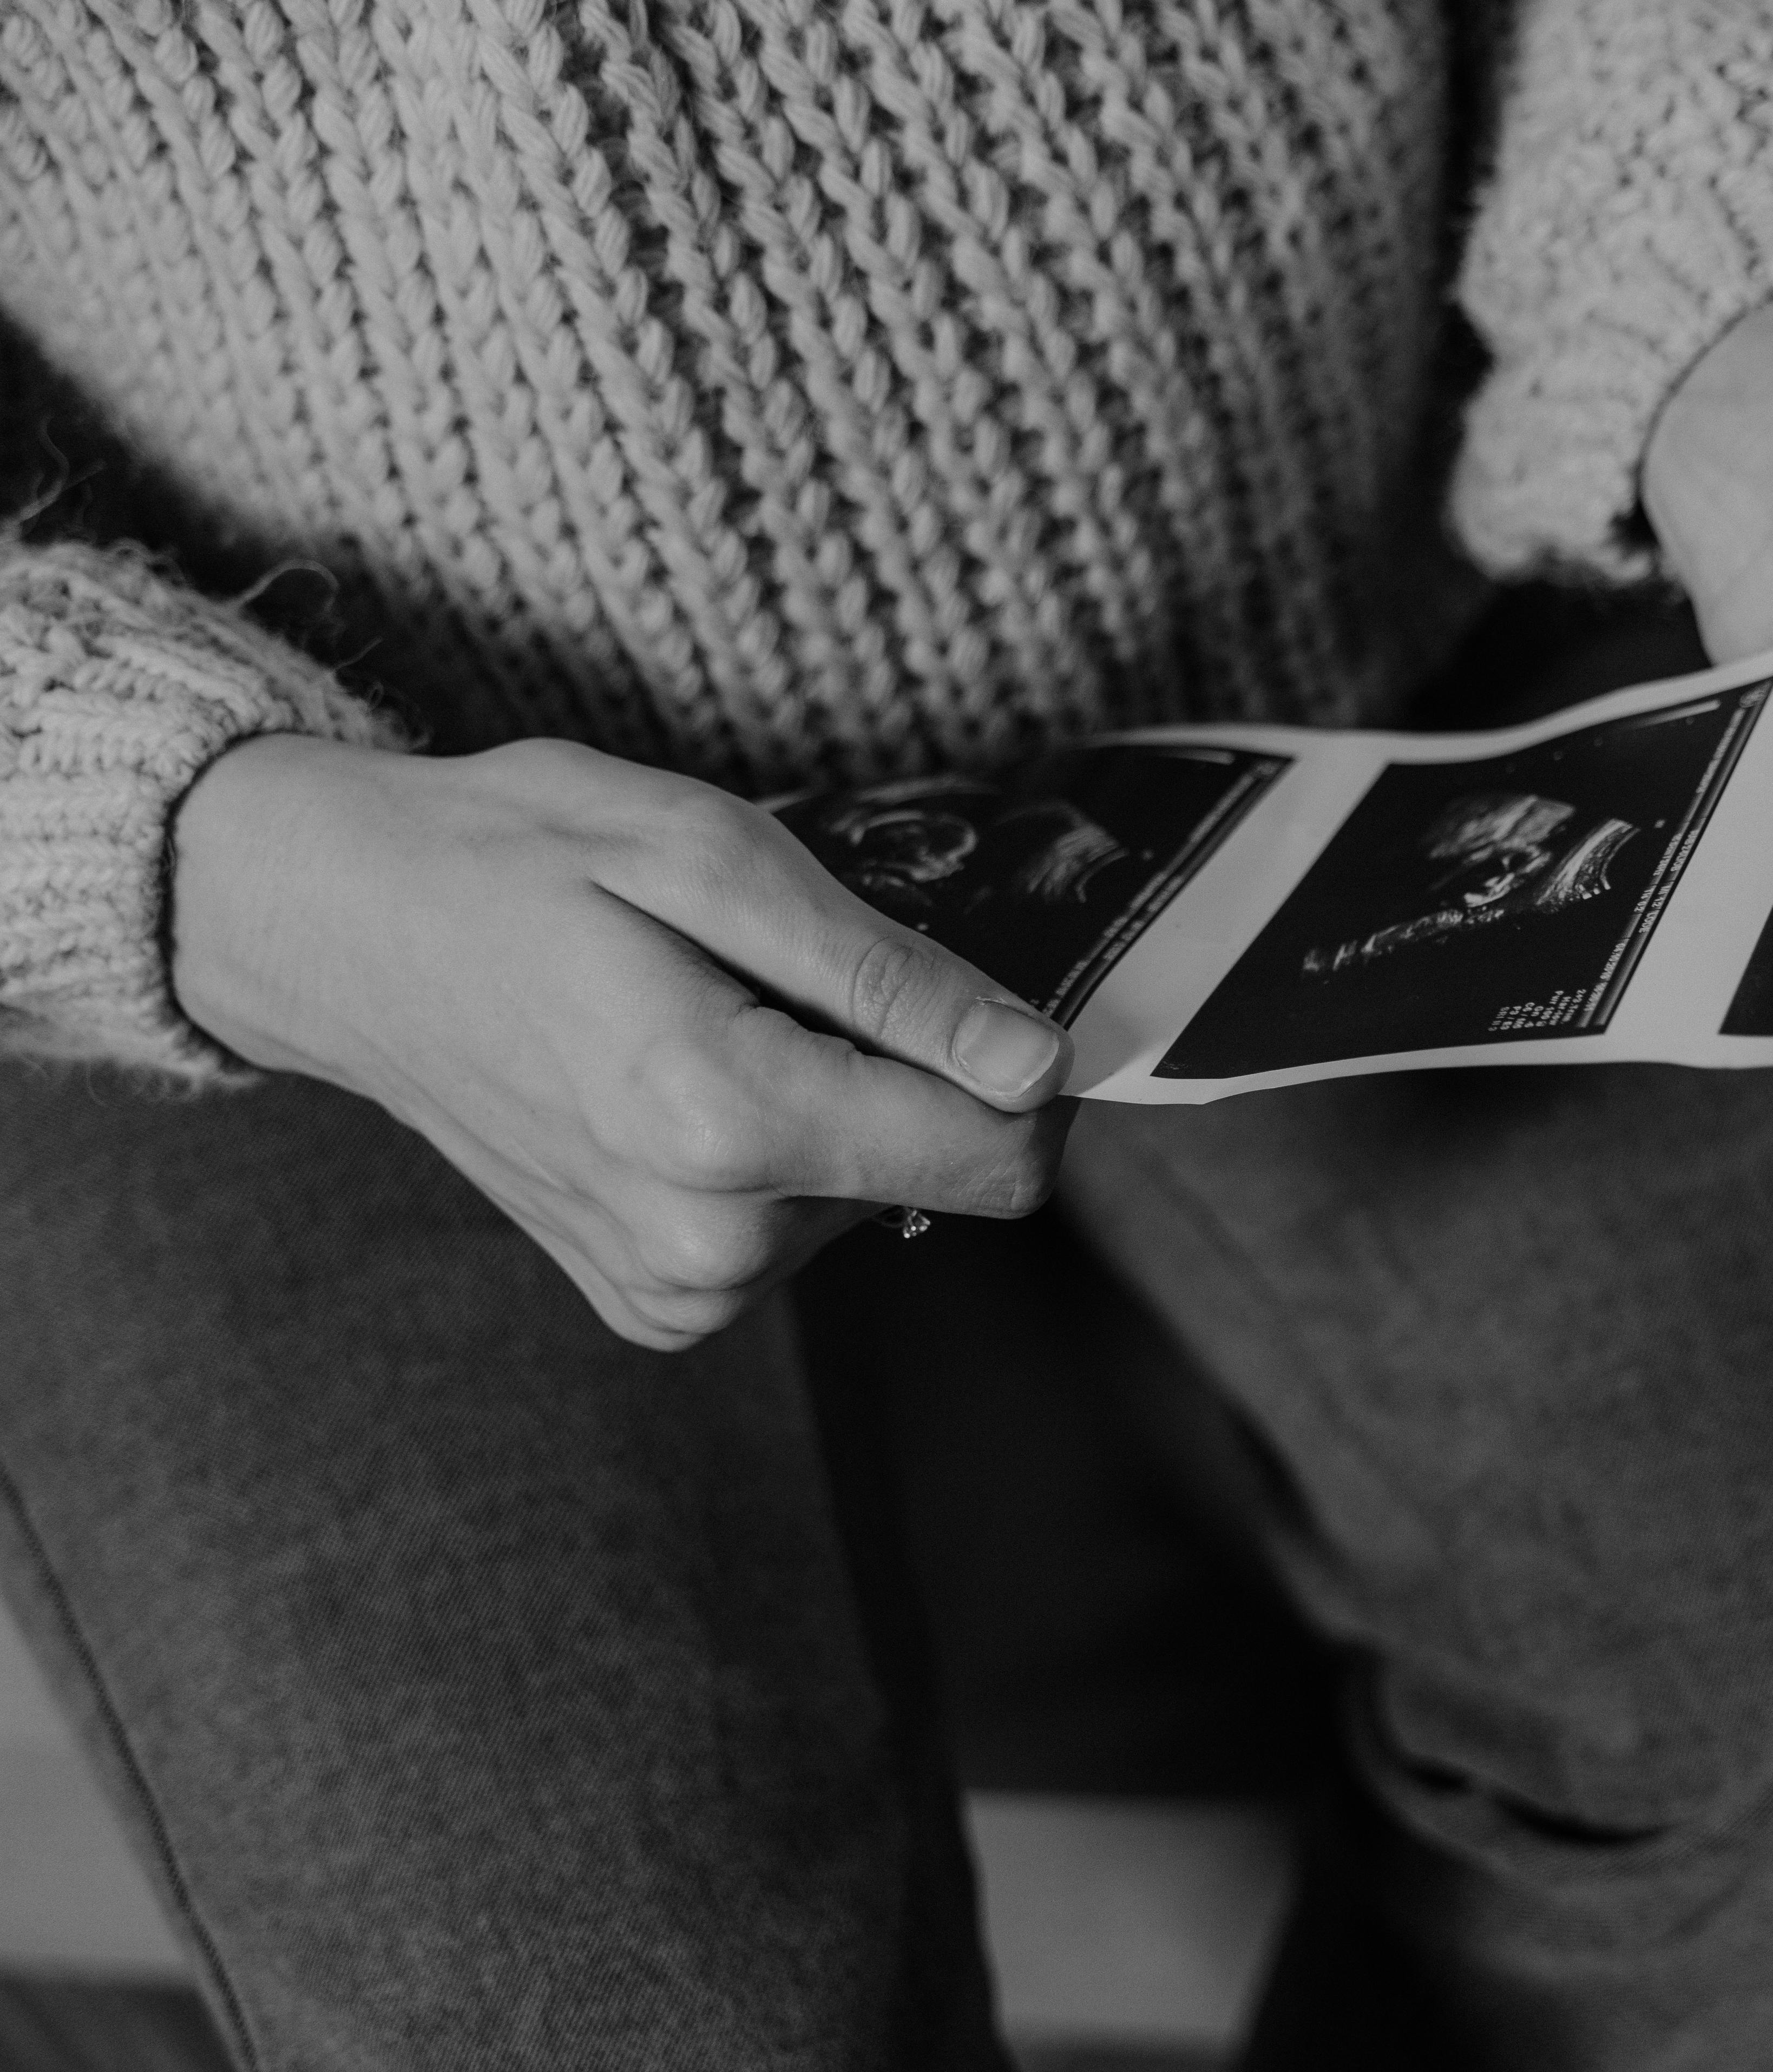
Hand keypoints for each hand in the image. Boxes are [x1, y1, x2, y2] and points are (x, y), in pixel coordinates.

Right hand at [171, 735, 1078, 1348]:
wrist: (344, 928)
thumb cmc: (522, 859)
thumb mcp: (717, 859)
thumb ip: (895, 981)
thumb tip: (1040, 1065)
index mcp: (728, 1125)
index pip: (1003, 1155)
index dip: (1030, 1068)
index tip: (981, 988)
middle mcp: (710, 1242)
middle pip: (942, 1172)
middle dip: (906, 1069)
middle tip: (778, 975)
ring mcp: (676, 1288)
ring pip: (871, 1197)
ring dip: (832, 1100)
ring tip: (708, 1015)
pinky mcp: (655, 1301)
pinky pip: (794, 1227)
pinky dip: (773, 1148)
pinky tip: (678, 1077)